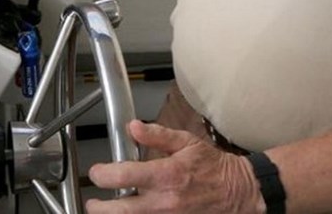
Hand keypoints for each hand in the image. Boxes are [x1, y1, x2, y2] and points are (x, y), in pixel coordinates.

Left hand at [85, 120, 261, 212]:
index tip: (96, 173)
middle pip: (120, 211)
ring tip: (109, 210)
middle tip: (92, 203)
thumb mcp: (186, 143)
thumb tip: (133, 127)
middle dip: (99, 208)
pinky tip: (132, 213)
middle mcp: (164, 201)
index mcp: (166, 175)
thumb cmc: (213, 167)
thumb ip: (157, 136)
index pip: (123, 176)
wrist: (238, 192)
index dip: (102, 174)